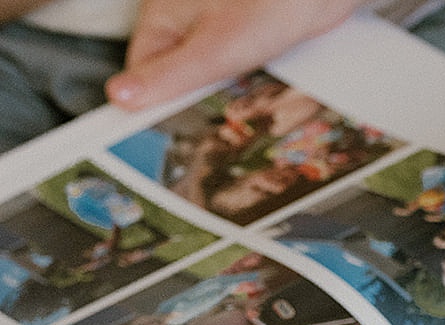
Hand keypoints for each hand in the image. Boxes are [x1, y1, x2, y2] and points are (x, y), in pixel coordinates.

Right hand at [106, 0, 364, 109]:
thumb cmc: (270, 4)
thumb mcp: (214, 50)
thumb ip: (169, 74)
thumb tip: (119, 96)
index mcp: (163, 14)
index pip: (142, 71)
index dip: (152, 104)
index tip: (160, 136)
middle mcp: (184, 14)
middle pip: (175, 70)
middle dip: (191, 99)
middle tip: (208, 128)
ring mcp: (215, 20)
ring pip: (207, 69)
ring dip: (222, 91)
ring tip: (239, 109)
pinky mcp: (245, 27)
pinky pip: (235, 61)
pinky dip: (245, 78)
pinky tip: (261, 91)